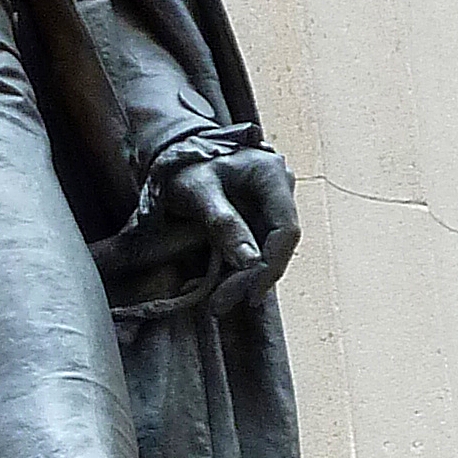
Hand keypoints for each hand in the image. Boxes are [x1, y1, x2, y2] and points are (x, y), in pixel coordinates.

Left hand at [155, 143, 299, 312]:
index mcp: (271, 175)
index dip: (272, 265)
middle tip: (220, 304)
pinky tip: (216, 284)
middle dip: (250, 278)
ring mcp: (270, 203)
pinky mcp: (257, 216)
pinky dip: (236, 268)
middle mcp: (279, 188)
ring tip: (215, 300)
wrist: (171, 153)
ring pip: (266, 250)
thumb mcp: (197, 192)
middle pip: (277, 244)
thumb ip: (224, 224)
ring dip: (243, 277)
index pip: (286, 229)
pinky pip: (254, 247)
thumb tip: (251, 262)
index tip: (249, 294)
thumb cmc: (183, 165)